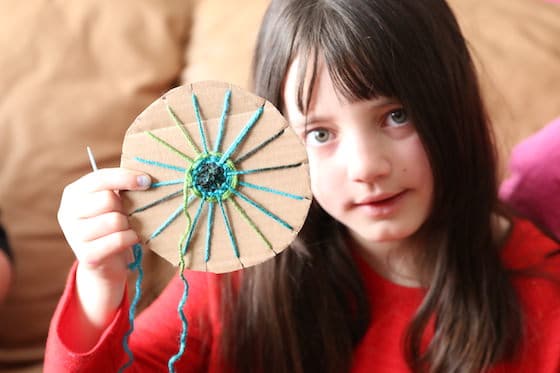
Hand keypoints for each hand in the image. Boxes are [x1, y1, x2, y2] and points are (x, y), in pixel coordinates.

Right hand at [57, 168, 149, 336]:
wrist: (105, 263)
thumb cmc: (112, 225)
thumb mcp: (112, 202)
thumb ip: (121, 187)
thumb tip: (146, 178)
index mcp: (73, 194)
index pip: (100, 178)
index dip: (126, 177)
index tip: (147, 180)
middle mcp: (68, 213)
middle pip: (108, 200)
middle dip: (126, 206)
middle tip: (130, 213)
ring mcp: (74, 235)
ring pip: (115, 220)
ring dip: (129, 224)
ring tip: (128, 227)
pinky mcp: (87, 255)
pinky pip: (119, 239)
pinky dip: (131, 238)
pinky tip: (132, 238)